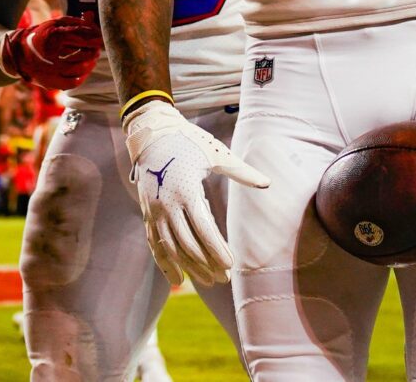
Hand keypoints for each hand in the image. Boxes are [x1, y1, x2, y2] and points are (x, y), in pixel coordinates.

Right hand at [0, 14, 103, 89]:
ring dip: (90, 64)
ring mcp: (49, 71)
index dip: (93, 37)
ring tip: (93, 58)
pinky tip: (85, 69)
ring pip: (77, 70)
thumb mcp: (55, 25)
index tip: (101, 37)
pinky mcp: (49, 82)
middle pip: (81, 56)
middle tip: (98, 48)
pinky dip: (82, 76)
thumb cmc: (41, 36)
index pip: (79, 37)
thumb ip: (75, 21)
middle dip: (93, 51)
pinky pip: (71, 83)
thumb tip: (92, 15)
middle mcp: (49, 56)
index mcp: (51, 37)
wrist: (17, 54)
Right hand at [124, 101, 269, 286]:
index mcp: (186, 191)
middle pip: (188, 244)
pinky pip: (154, 245)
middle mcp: (167, 205)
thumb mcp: (216, 154)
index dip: (217, 249)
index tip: (231, 265)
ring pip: (171, 248)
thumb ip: (241, 171)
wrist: (152, 135)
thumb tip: (267, 183)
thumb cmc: (189, 143)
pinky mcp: (147, 215)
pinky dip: (165, 263)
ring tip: (208, 281)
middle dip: (206, 263)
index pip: (203, 229)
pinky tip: (177, 279)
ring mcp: (154, 212)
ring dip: (189, 267)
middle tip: (224, 278)